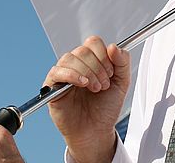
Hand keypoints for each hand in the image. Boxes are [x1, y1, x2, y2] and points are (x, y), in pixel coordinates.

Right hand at [44, 36, 131, 162]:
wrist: (96, 131)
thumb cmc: (105, 108)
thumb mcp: (122, 83)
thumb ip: (122, 62)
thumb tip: (114, 46)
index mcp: (91, 61)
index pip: (93, 43)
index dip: (104, 55)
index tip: (111, 72)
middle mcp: (76, 65)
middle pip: (82, 50)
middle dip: (98, 67)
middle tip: (104, 84)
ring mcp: (63, 74)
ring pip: (69, 58)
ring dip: (87, 72)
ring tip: (95, 88)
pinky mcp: (51, 86)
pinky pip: (56, 71)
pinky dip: (72, 75)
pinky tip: (83, 84)